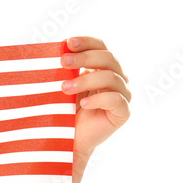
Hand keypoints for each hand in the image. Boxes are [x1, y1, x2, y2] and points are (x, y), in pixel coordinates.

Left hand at [61, 36, 131, 164]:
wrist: (67, 140)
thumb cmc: (64, 110)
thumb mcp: (64, 84)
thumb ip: (66, 68)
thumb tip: (58, 48)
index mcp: (104, 66)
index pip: (100, 46)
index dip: (87, 42)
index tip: (68, 42)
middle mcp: (118, 77)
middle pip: (108, 58)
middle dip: (84, 58)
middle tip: (63, 62)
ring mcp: (123, 94)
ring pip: (110, 77)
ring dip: (85, 80)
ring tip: (64, 88)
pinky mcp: (124, 112)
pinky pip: (116, 100)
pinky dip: (98, 99)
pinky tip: (83, 104)